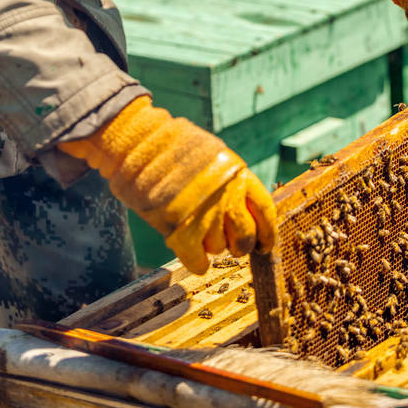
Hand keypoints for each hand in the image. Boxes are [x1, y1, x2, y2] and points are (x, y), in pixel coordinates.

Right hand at [58, 96, 276, 273]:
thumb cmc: (173, 147)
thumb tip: (242, 208)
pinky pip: (198, 261)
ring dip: (211, 245)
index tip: (264, 245)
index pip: (265, 211)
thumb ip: (229, 182)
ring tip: (197, 229)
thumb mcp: (213, 156)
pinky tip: (194, 256)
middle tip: (229, 243)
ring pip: (220, 249)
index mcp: (237, 174)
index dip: (267, 233)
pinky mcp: (182, 233)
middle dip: (239, 245)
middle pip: (245, 237)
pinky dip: (197, 263)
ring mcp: (206, 216)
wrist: (139, 144)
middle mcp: (227, 197)